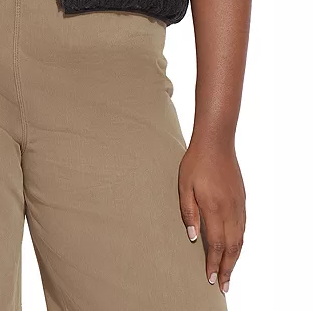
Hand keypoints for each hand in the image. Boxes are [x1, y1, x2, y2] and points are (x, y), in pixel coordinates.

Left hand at [178, 141, 245, 294]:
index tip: (210, 278)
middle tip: (223, 285)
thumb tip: (194, 238)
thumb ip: (188, 213)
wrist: (216, 143)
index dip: (214, 263)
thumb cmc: (196, 162)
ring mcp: (238, 205)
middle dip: (227, 268)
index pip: (217, 244)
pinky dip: (240, 242)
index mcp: (214, 208)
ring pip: (240, 239)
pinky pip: (243, 227)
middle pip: (232, 247)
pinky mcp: (242, 199)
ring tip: (229, 272)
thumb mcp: (184, 186)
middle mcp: (230, 210)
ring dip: (235, 258)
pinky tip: (235, 247)